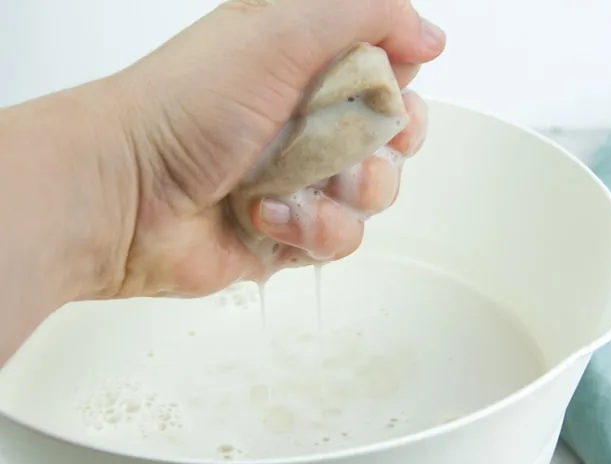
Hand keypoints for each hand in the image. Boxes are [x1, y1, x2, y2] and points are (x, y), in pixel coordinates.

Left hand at [101, 0, 443, 296]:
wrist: (126, 193)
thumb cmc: (188, 105)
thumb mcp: (280, 29)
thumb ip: (365, 13)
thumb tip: (430, 37)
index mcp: (308, 66)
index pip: (390, 74)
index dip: (400, 89)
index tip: (386, 94)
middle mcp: (307, 120)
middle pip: (393, 138)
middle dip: (387, 148)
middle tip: (354, 150)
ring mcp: (300, 178)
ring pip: (374, 195)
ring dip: (350, 194)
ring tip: (305, 187)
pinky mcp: (289, 232)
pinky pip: (339, 239)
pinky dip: (312, 231)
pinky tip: (269, 217)